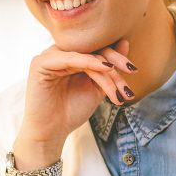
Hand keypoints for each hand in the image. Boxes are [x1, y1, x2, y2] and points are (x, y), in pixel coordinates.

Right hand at [12, 40, 136, 170]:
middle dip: (114, 61)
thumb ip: (108, 68)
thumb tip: (125, 42)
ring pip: (84, 55)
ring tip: (118, 87)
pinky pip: (69, 58)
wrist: (51, 133)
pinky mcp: (40, 63)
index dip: (116, 57)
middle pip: (92, 48)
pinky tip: (105, 68)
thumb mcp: (97, 87)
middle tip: (132, 71)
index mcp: (70, 57)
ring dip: (105, 70)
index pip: (96, 49)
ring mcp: (49, 56)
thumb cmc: (72, 111)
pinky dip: (88, 62)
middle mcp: (59, 53)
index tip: (134, 70)